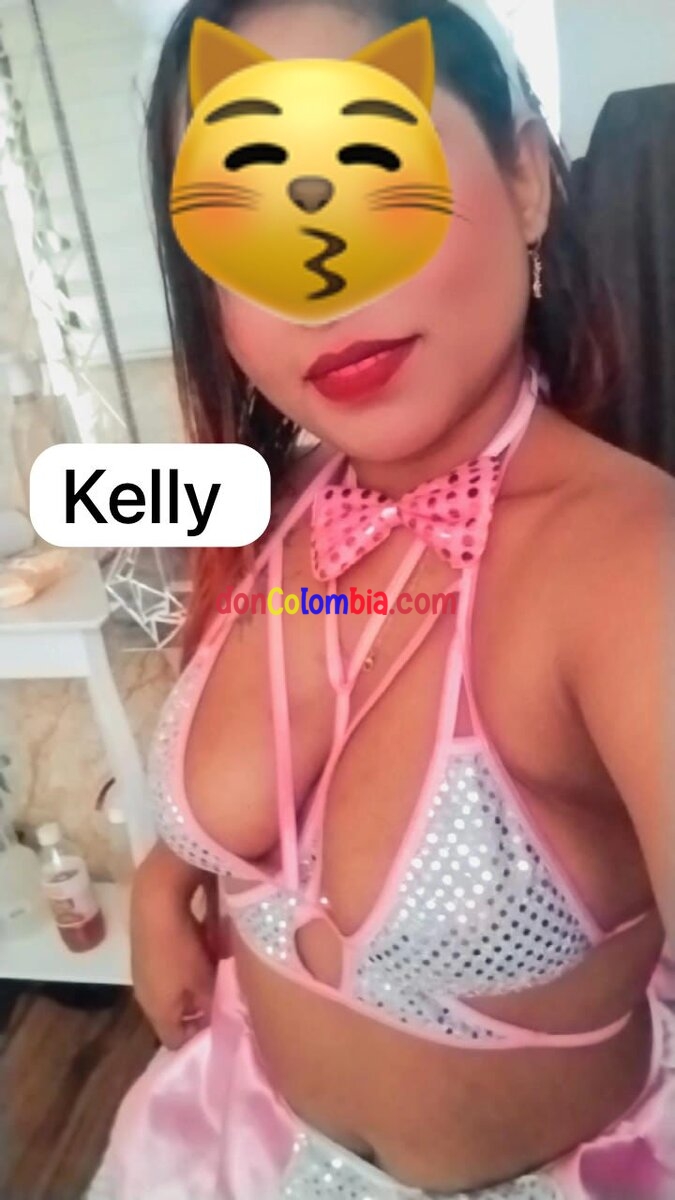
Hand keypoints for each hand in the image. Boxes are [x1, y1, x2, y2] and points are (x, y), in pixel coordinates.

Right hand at [130, 849, 217, 1049]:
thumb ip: (211, 1004)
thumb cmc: (180, 947)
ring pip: (178, 984)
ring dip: (199, 981)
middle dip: (203, 1006)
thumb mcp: (202, 982)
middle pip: (177, 1011)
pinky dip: (194, 958)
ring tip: (226, 971)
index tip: (225, 1027)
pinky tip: (214, 946)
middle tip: (230, 997)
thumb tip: (216, 1016)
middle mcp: (146, 991)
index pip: (176, 1039)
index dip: (199, 1037)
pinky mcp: (150, 944)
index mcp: (156, 1008)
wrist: (155, 897)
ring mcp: (146, 967)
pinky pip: (177, 961)